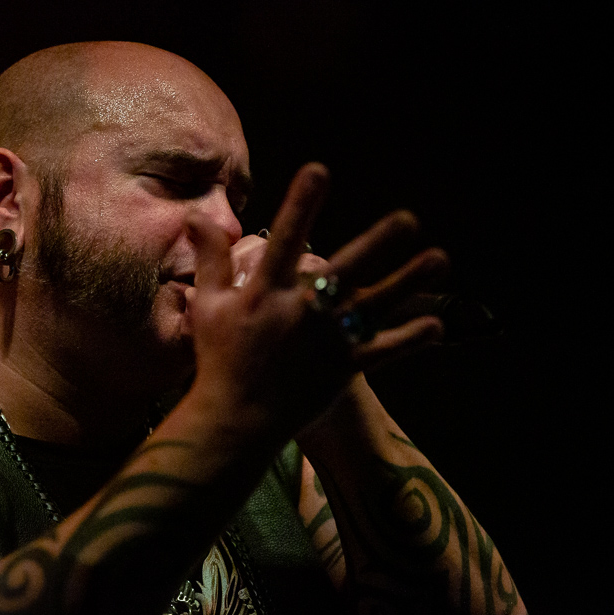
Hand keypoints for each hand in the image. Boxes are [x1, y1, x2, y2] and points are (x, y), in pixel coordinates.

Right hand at [184, 163, 446, 430]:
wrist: (234, 419)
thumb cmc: (218, 359)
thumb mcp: (207, 306)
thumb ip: (211, 259)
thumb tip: (199, 216)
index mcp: (265, 293)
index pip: (284, 239)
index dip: (301, 205)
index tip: (319, 171)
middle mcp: (300, 313)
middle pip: (344, 270)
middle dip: (377, 243)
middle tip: (409, 220)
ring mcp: (324, 342)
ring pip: (373, 306)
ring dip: (407, 282)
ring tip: (438, 259)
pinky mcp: (341, 370)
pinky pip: (381, 352)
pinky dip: (408, 340)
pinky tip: (436, 325)